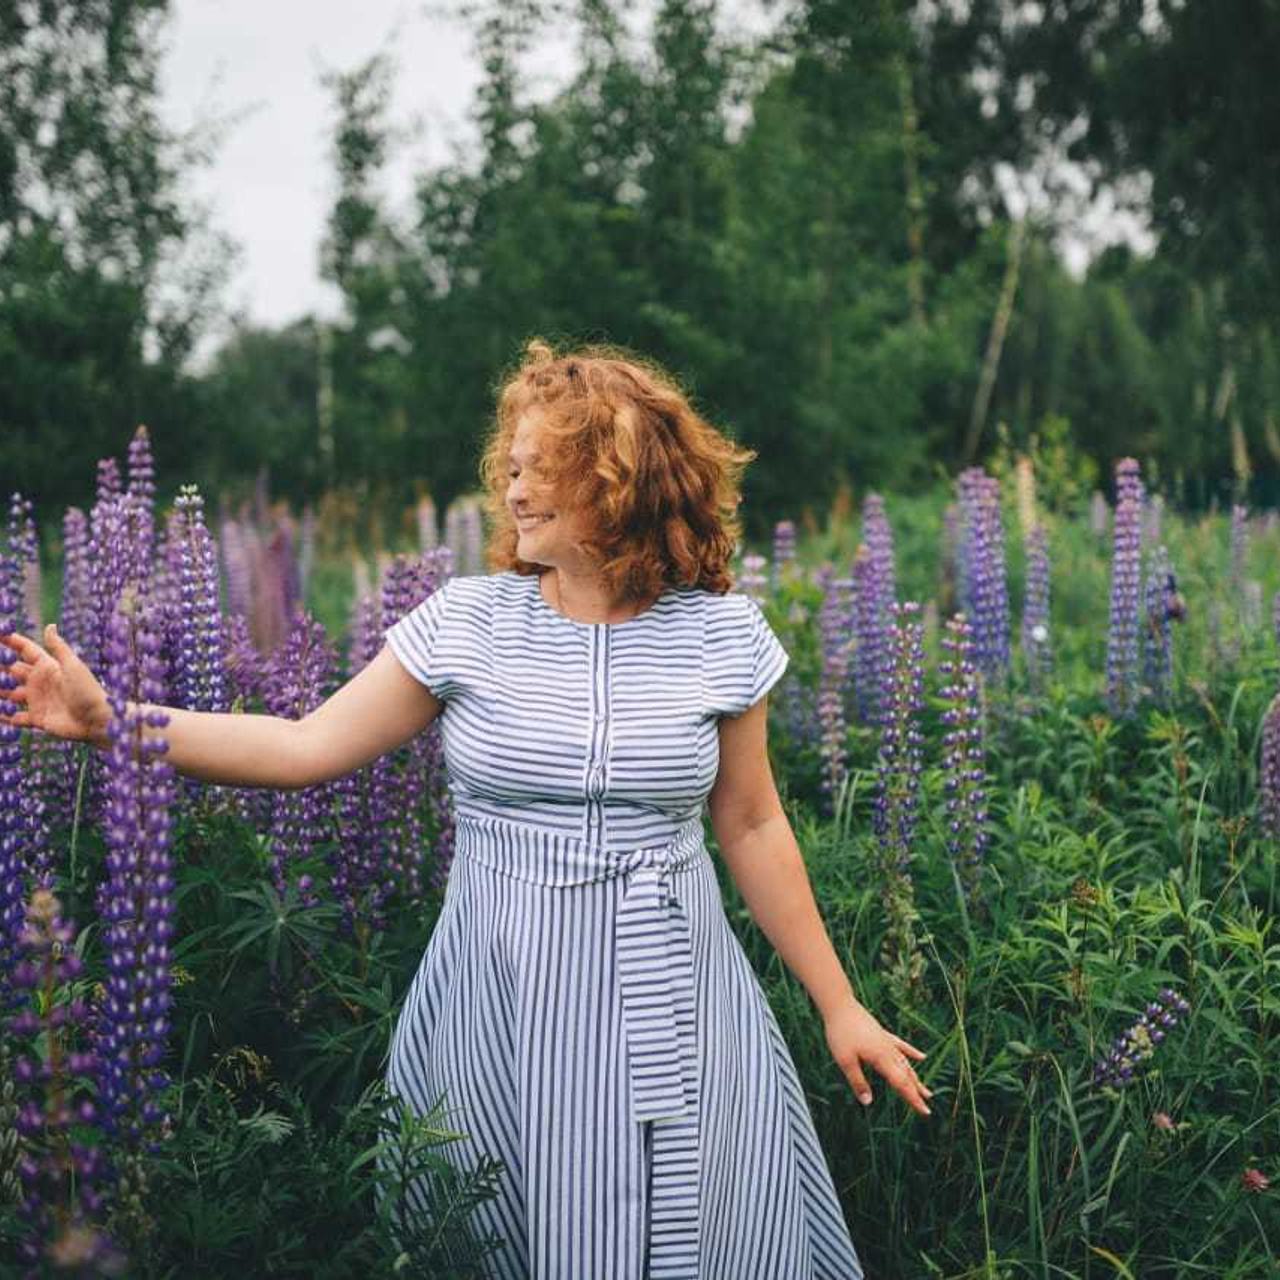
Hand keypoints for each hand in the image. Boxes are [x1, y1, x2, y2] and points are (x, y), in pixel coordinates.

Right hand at [0, 625, 109, 744]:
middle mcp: (40, 682)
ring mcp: (37, 700)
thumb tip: (50, 625)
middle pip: (12, 671)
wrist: (97, 721)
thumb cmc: (87, 690)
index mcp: (48, 667)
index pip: (26, 651)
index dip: (11, 642)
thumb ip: (59, 647)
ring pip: (9, 694)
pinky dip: (4, 717)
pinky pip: (15, 718)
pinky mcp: (37, 719)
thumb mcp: (72, 666)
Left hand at [824, 998, 932, 1117]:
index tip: (926, 1112)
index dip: (913, 1099)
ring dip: (916, 1078)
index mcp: (881, 1059)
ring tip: (927, 1091)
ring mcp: (887, 1042)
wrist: (840, 1005)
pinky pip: (901, 1046)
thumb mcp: (845, 1061)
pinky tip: (922, 1057)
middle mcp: (888, 1051)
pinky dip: (911, 1053)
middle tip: (928, 1109)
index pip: (901, 1084)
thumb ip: (858, 1082)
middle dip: (916, 1093)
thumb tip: (868, 1102)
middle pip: (906, 1076)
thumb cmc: (840, 1033)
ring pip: (906, 1064)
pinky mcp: (882, 1034)